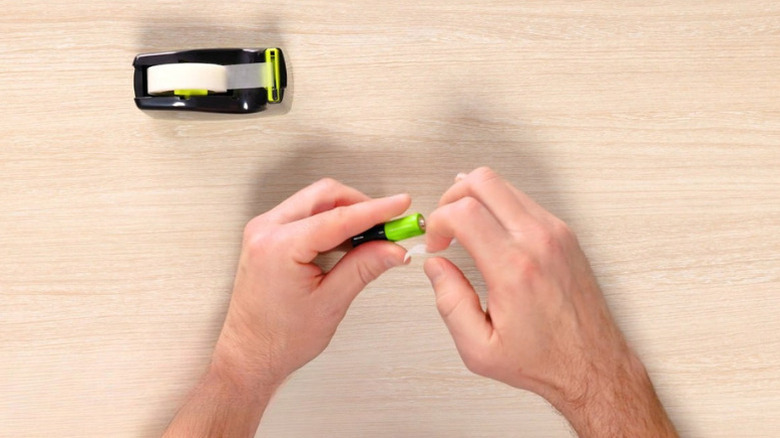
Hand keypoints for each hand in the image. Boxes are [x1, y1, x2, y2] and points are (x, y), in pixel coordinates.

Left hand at [214, 178, 410, 386]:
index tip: (400, 204)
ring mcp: (264, 231)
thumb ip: (364, 268)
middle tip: (389, 223)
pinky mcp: (267, 237)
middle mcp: (266, 231)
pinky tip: (348, 239)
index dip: (375, 210)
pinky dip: (330, 220)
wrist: (250, 355)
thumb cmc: (278, 339)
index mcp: (279, 247)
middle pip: (324, 195)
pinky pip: (304, 214)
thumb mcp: (330, 303)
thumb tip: (392, 249)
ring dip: (346, 211)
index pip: (338, 217)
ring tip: (372, 235)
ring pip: (315, 201)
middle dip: (360, 205)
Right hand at [423, 167, 675, 435]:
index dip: (437, 222)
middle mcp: (538, 242)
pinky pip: (523, 201)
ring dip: (476, 200)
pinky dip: (499, 208)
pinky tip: (491, 234)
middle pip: (484, 181)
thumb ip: (450, 302)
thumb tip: (435, 266)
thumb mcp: (479, 348)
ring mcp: (556, 233)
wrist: (594, 366)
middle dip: (452, 197)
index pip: (464, 212)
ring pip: (504, 185)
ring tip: (466, 231)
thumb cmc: (544, 360)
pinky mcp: (565, 234)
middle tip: (446, 226)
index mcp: (514, 269)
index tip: (436, 244)